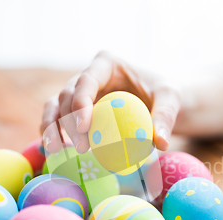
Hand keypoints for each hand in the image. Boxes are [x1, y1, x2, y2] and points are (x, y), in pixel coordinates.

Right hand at [40, 51, 180, 153]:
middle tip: (83, 147)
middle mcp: (88, 76)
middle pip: (67, 95)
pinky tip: (53, 151)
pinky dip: (54, 134)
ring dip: (51, 127)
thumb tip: (161, 142)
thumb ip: (166, 115)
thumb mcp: (171, 98)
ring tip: (54, 150)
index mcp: (106, 64)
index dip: (80, 101)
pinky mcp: (76, 110)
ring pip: (55, 106)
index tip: (85, 126)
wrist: (158, 101)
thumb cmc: (163, 93)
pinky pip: (58, 121)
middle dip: (69, 121)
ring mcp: (79, 93)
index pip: (87, 80)